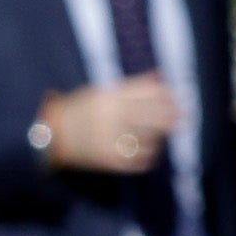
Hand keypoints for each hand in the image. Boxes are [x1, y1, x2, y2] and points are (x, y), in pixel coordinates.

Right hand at [38, 76, 181, 173]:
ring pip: (151, 139)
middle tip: (185, 118)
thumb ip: (133, 86)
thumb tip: (161, 75)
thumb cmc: (81, 111)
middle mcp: (110, 117)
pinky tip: (148, 149)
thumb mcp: (102, 92)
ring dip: (160, 136)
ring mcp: (110, 139)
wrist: (50, 136)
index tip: (177, 98)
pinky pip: (141, 158)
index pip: (148, 92)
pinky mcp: (110, 160)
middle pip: (155, 116)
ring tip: (159, 134)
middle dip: (173, 116)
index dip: (167, 95)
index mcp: (108, 97)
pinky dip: (149, 154)